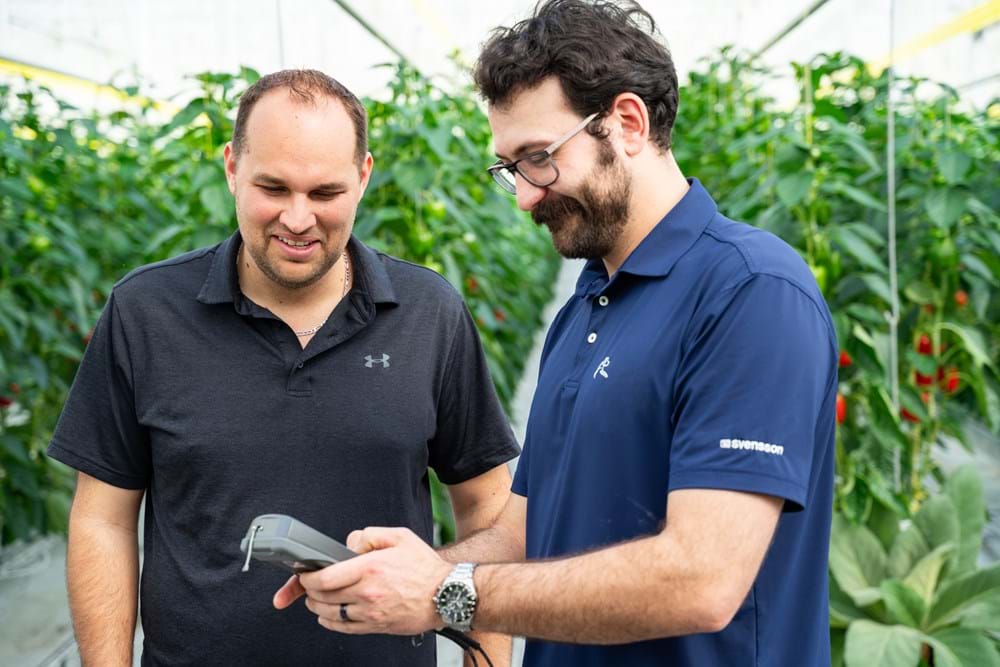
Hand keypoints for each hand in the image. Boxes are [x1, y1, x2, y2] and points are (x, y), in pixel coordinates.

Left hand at [273, 527, 451, 635]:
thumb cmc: (426, 568)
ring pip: (330, 614)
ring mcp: (371, 612)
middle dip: (309, 590)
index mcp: (370, 568)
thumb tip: (350, 542)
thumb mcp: (400, 537)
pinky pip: (344, 628)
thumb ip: (370, 534)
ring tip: (315, 598)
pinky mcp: (376, 626)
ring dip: (317, 606)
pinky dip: (329, 622)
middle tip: (307, 584)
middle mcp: (367, 592)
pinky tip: (327, 616)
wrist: (446, 595)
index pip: (325, 577)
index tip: (305, 573)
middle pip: (323, 596)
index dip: (308, 577)